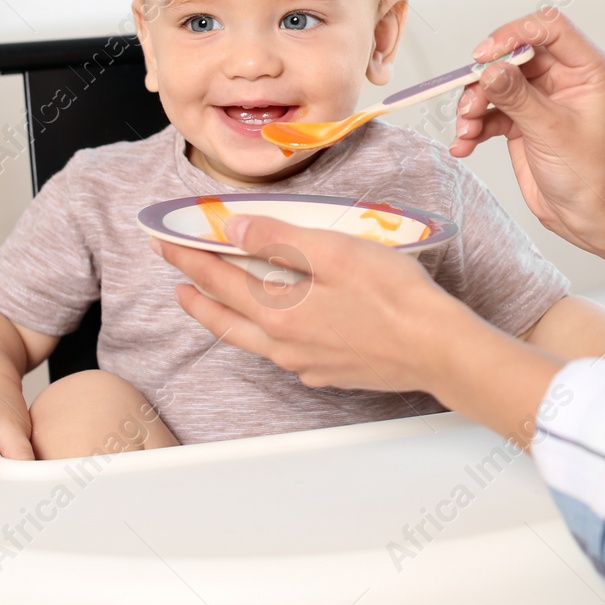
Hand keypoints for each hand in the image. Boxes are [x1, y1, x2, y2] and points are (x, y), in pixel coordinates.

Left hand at [153, 215, 473, 393]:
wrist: (437, 349)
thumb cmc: (395, 297)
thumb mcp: (335, 252)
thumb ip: (279, 241)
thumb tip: (233, 231)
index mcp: (280, 312)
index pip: (220, 280)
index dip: (190, 259)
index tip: (166, 243)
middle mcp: (285, 344)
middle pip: (226, 319)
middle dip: (198, 296)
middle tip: (177, 281)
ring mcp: (307, 364)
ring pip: (252, 340)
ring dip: (227, 320)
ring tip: (214, 306)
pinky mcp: (331, 373)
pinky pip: (284, 355)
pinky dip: (266, 337)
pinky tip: (277, 330)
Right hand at [452, 12, 604, 254]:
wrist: (587, 217)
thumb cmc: (588, 174)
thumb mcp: (552, 132)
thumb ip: (518, 97)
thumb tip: (488, 68)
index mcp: (586, 68)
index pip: (549, 28)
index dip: (514, 34)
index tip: (485, 56)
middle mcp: (563, 77)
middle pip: (513, 55)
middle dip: (485, 78)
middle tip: (469, 103)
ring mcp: (539, 98)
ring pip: (495, 82)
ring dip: (474, 104)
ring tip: (466, 130)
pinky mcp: (521, 120)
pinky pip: (489, 110)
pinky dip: (474, 125)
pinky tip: (464, 145)